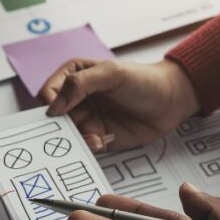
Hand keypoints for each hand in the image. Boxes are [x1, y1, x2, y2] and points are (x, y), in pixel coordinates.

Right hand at [40, 58, 199, 151]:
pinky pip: (83, 145)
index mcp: (73, 76)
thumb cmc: (143, 80)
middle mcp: (76, 98)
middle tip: (68, 133)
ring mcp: (86, 118)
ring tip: (94, 137)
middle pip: (53, 117)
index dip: (50, 104)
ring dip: (76, 138)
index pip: (48, 92)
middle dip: (59, 127)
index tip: (58, 113)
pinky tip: (102, 141)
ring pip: (67, 134)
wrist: (171, 101)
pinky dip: (88, 146)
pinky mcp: (97, 136)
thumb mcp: (111, 74)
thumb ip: (80, 84)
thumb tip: (54, 106)